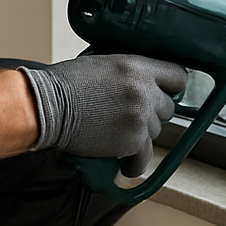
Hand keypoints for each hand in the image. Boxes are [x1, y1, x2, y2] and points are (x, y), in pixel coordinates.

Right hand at [19, 54, 188, 175]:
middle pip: (168, 108)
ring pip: (156, 132)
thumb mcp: (102, 63)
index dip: (172, 88)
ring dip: (140, 136)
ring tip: (118, 136)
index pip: (178, 76)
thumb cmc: (65, 85)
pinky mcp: (133, 140)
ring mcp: (141, 116)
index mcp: (137, 66)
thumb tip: (141, 82)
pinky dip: (134, 163)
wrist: (47, 107)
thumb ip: (127, 73)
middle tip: (132, 118)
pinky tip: (125, 162)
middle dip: (152, 114)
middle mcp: (145, 90)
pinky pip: (146, 157)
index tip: (166, 95)